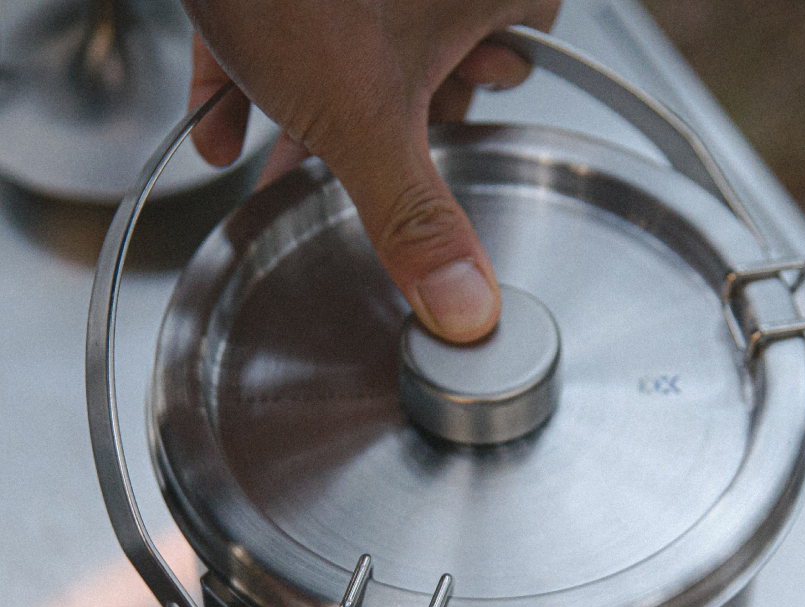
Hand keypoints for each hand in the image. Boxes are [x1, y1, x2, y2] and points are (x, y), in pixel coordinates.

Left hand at [183, 0, 559, 342]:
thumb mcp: (362, 120)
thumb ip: (415, 219)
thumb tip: (467, 306)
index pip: (511, 63)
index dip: (457, 120)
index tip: (423, 152)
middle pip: (426, 53)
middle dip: (371, 122)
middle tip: (340, 168)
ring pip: (356, 32)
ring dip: (306, 105)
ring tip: (268, 160)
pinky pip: (299, 9)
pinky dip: (258, 60)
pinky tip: (220, 117)